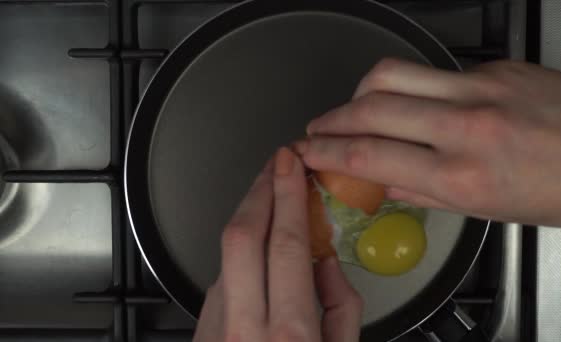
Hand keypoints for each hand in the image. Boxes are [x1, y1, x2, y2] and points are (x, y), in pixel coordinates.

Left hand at [193, 148, 362, 341]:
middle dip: (260, 190)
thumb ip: (342, 308)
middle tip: (277, 164)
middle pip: (242, 236)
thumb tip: (328, 262)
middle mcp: (245, 324)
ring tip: (269, 193)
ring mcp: (217, 323)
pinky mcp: (203, 325)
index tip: (291, 163)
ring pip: (227, 251)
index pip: (286, 244)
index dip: (288, 195)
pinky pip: (223, 274)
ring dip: (249, 213)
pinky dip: (243, 249)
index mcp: (290, 334)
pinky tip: (259, 242)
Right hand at [296, 59, 560, 227]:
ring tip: (352, 109)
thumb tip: (384, 183)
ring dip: (358, 92)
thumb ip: (426, 194)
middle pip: (368, 107)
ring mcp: (480, 88)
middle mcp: (466, 125)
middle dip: (328, 119)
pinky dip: (410, 87)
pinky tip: (415, 103)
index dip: (325, 152)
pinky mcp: (494, 67)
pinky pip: (433, 71)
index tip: (307, 152)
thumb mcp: (489, 210)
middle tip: (316, 128)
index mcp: (463, 175)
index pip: (369, 155)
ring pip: (391, 73)